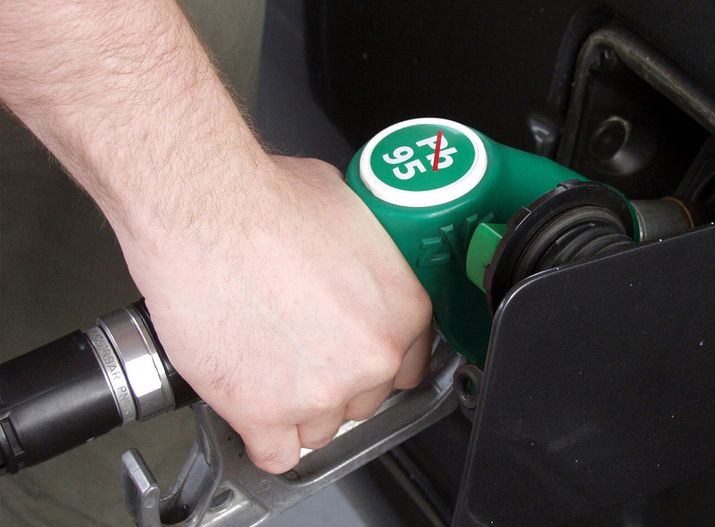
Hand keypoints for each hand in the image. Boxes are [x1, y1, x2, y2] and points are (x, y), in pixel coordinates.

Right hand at [122, 156, 432, 473]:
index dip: (370, 365)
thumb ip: (367, 260)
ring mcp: (321, 391)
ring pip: (318, 430)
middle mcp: (372, 357)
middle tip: (297, 353)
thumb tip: (356, 267)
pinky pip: (275, 455)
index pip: (405, 368)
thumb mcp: (350, 213)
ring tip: (264, 368)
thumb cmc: (267, 199)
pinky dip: (262, 439)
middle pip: (361, 401)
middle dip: (331, 383)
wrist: (203, 208)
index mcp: (404, 310)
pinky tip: (251, 411)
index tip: (350, 361)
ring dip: (294, 411)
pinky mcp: (264, 412)